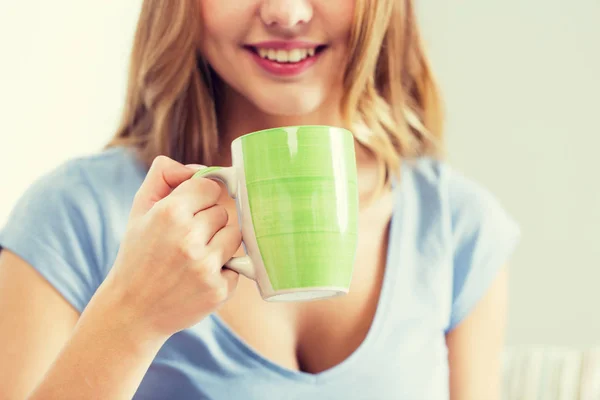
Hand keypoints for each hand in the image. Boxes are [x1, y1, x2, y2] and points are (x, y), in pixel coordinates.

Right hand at [102, 156, 240, 339]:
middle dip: (207, 223)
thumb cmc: (137, 256)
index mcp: (170, 213)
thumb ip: (165, 176)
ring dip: (219, 244)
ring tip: (194, 258)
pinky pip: (237, 264)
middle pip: (223, 212)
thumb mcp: (139, 209)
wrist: (132, 312)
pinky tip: (198, 278)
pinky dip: (223, 270)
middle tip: (184, 242)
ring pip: (235, 236)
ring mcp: (206, 266)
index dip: (200, 199)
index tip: (188, 212)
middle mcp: (189, 238)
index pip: (210, 187)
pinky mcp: (220, 290)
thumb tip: (202, 169)